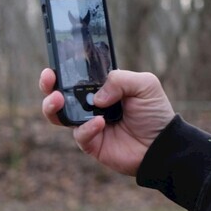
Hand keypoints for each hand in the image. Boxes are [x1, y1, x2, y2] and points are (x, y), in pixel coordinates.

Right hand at [39, 68, 175, 175]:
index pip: (74, 78)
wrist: (162, 144)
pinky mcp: (90, 144)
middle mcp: (89, 106)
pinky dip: (87, 128)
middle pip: (58, 95)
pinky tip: (100, 123)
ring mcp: (87, 124)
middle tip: (49, 79)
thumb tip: (96, 97)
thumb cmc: (155, 113)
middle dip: (47, 86)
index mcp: (100, 89)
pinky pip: (79, 135)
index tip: (54, 66)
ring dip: (52, 106)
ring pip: (58, 116)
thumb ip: (119, 79)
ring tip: (58, 99)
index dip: (61, 71)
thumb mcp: (145, 84)